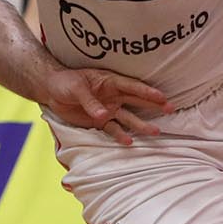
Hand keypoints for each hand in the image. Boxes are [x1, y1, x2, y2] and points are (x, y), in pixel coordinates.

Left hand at [42, 68, 169, 145]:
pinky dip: (120, 136)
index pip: (132, 87)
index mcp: (110, 82)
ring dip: (141, 125)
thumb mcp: (76, 88)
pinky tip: (129, 142)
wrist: (51, 90)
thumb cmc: (65, 82)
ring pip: (129, 118)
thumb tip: (104, 115)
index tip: (162, 97)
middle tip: (171, 109)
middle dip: (153, 105)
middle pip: (136, 101)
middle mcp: (113, 96)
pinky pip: (113, 129)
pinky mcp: (100, 122)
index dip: (147, 92)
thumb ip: (90, 101)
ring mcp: (109, 109)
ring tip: (155, 132)